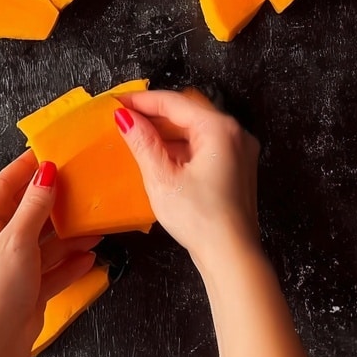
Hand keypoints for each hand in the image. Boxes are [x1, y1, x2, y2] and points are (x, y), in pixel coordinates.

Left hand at [0, 153, 97, 356]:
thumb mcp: (16, 241)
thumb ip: (34, 207)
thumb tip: (46, 176)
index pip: (4, 188)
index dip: (27, 170)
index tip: (51, 154)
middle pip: (28, 215)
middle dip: (55, 205)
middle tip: (80, 186)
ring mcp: (12, 268)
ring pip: (46, 244)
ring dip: (70, 237)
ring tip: (96, 225)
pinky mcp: (29, 290)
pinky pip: (54, 270)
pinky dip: (71, 264)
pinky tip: (90, 257)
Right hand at [114, 88, 322, 356]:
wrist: (232, 256)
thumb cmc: (201, 220)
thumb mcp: (162, 178)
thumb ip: (142, 142)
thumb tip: (125, 118)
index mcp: (220, 129)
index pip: (174, 102)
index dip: (141, 101)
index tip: (116, 102)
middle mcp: (236, 135)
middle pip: (188, 114)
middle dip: (155, 116)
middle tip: (124, 120)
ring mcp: (241, 153)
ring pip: (197, 131)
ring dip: (168, 133)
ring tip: (138, 140)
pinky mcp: (238, 171)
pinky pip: (206, 148)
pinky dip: (183, 149)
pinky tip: (162, 158)